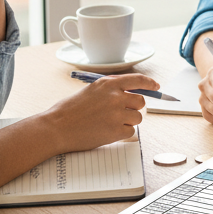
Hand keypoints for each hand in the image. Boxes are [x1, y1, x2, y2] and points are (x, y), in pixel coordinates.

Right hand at [42, 73, 156, 151]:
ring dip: (128, 121)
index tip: (156, 87)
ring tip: (110, 123)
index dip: (150, 83)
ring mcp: (117, 114)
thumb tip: (131, 92)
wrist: (56, 128)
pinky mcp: (116, 130)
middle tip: (121, 113)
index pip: (138, 80)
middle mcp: (115, 96)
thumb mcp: (91, 91)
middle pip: (140, 102)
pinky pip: (131, 132)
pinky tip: (107, 132)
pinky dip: (122, 133)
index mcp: (108, 84)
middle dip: (134, 108)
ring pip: (138, 118)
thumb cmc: (69, 110)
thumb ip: (111, 89)